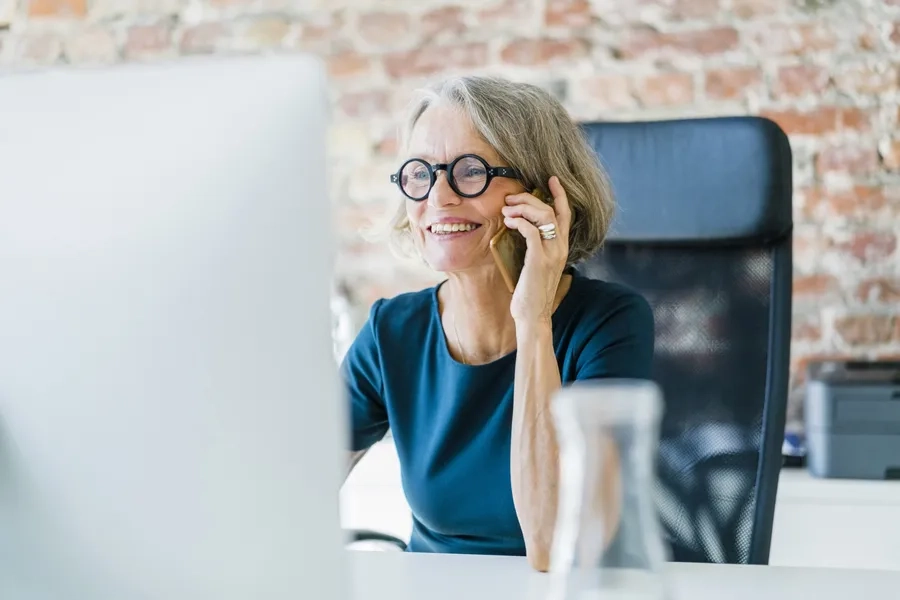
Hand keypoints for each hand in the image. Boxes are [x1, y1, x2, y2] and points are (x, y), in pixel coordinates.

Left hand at [502, 176, 571, 325]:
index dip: (560, 194)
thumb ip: (536, 248)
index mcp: (562, 247)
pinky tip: (508, 222)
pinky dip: (519, 222)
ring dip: (522, 208)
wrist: (533, 315)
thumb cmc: (531, 292)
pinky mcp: (539, 260)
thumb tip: (522, 229)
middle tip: (511, 199)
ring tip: (507, 210)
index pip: (566, 214)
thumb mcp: (537, 265)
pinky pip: (531, 231)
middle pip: (551, 210)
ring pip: (543, 216)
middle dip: (530, 199)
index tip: (551, 179)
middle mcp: (561, 247)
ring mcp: (552, 253)